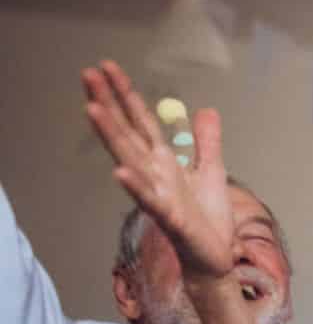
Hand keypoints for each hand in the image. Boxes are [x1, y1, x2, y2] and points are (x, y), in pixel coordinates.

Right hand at [82, 60, 233, 279]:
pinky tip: (119, 172)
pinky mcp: (170, 218)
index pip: (140, 122)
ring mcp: (158, 195)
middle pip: (127, 133)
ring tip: (93, 110)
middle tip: (88, 74)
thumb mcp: (213, 171)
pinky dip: (135, 187)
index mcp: (164, 161)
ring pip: (130, 161)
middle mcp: (154, 174)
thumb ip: (206, 142)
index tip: (107, 67)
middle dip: (108, 104)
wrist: (215, 256)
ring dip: (112, 136)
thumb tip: (206, 110)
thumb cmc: (208, 218)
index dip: (126, 95)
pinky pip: (149, 200)